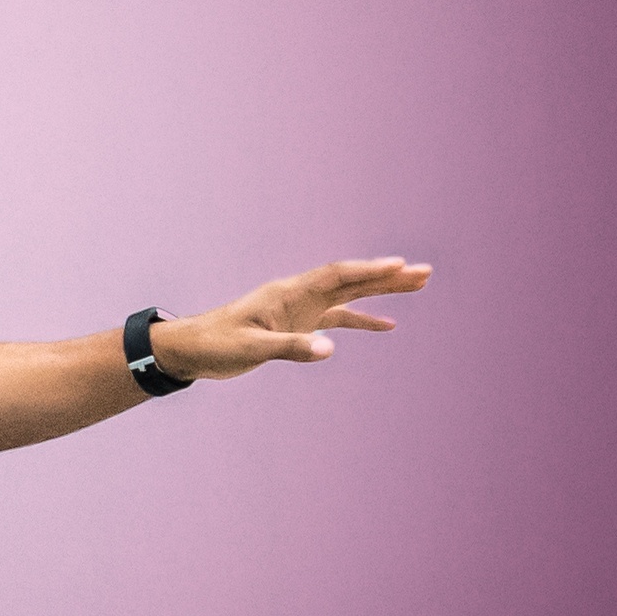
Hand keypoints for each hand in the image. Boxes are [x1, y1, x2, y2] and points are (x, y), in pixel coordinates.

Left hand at [150, 257, 432, 380]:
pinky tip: (387, 325)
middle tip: (425, 272)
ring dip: (381, 292)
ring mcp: (299, 309)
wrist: (191, 349)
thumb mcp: (251, 349)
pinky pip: (337, 318)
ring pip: (348, 296)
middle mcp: (297, 296)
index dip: (369, 271)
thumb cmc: (216, 345)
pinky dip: (361, 320)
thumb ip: (289, 348)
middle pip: (350, 280)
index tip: (402, 266)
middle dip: (387, 276)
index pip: (336, 276)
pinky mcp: (296, 325)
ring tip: (417, 286)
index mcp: (287, 294)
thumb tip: (329, 349)